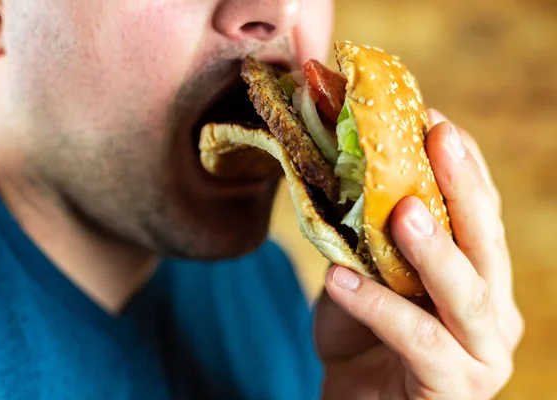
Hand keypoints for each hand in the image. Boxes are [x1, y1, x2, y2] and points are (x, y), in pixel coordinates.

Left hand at [314, 109, 523, 398]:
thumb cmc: (361, 339)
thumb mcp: (364, 275)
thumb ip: (366, 237)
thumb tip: (341, 173)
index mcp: (478, 278)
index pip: (479, 214)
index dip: (462, 165)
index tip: (433, 119)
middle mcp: (492, 312)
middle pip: (486, 242)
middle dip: (464, 186)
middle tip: (439, 136)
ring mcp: (481, 353)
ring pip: (466, 293)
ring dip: (435, 248)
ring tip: (404, 210)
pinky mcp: (454, 387)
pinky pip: (417, 338)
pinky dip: (376, 305)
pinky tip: (338, 279)